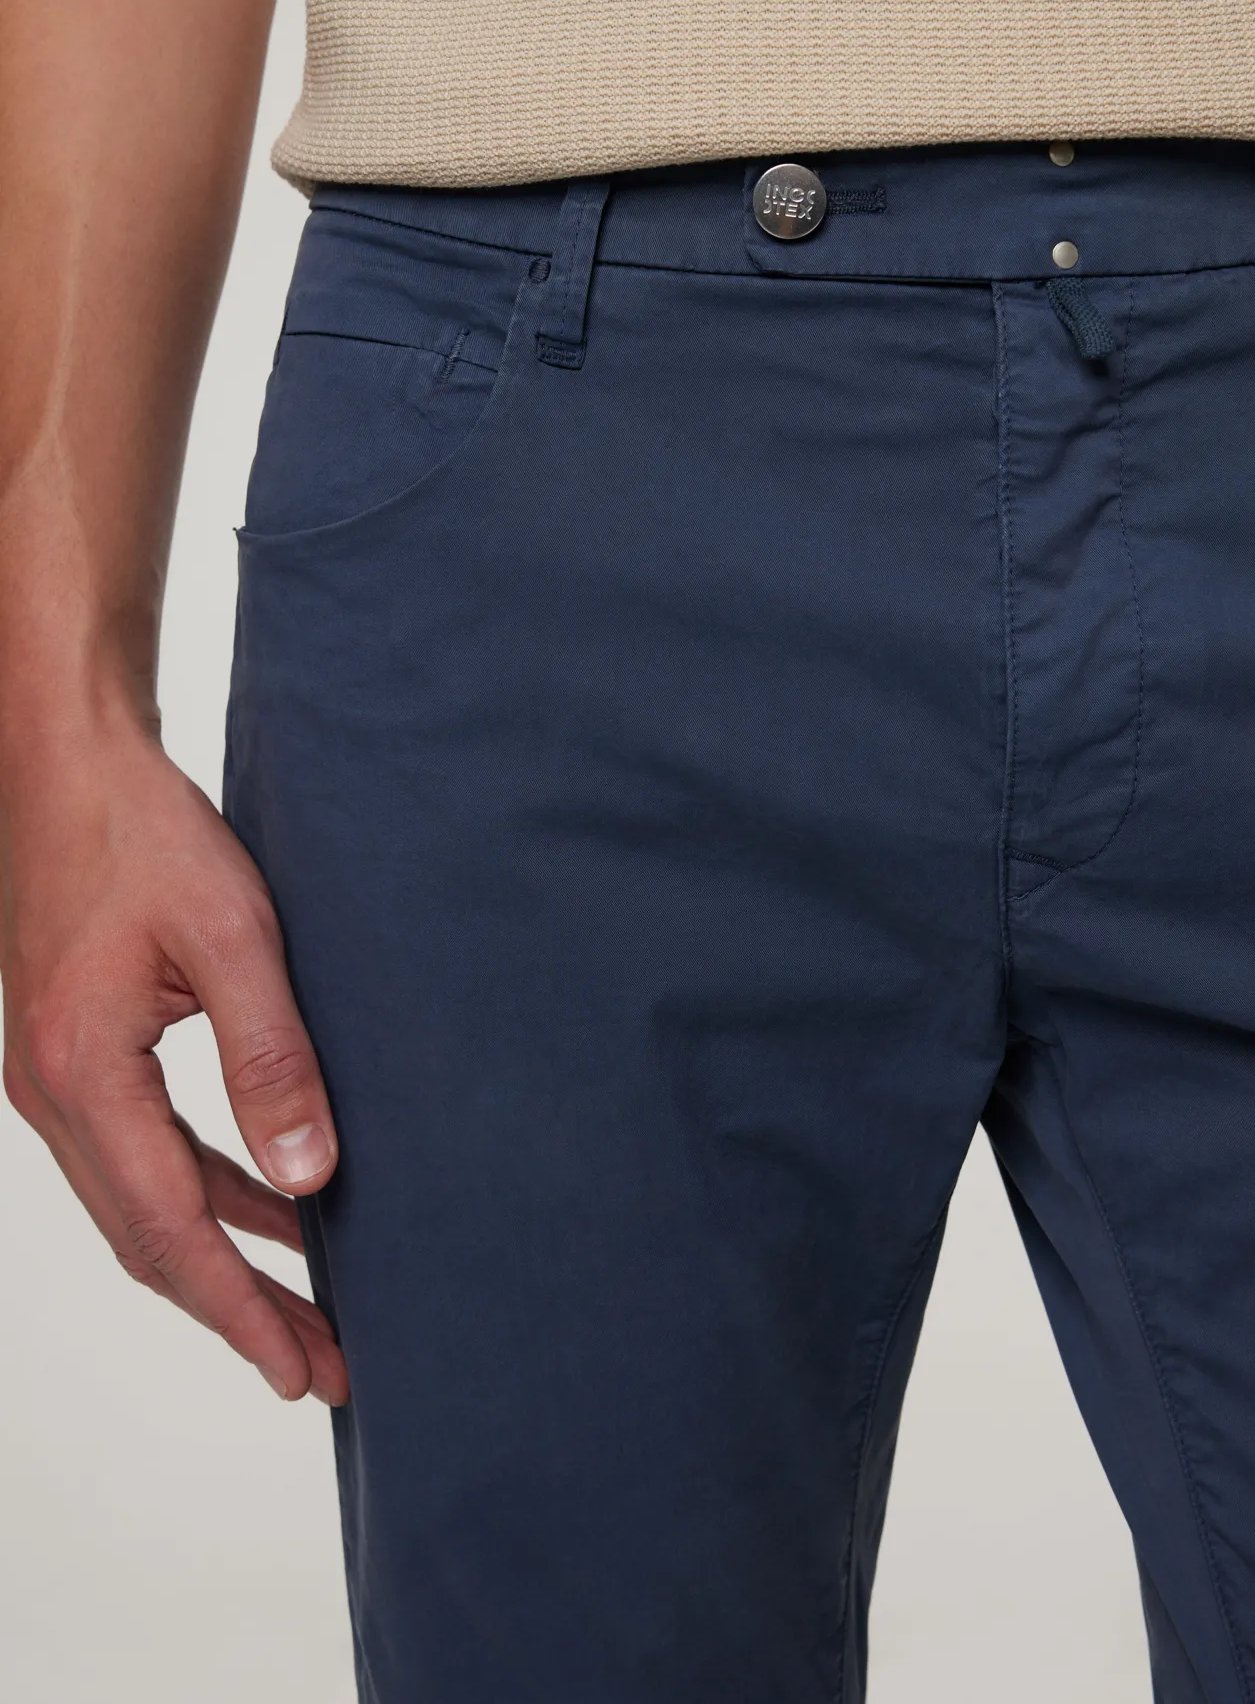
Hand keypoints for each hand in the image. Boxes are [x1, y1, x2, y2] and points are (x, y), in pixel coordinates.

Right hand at [1, 725, 347, 1405]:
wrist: (64, 765)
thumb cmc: (141, 834)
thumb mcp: (228, 937)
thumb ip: (271, 1058)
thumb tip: (311, 1176)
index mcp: (83, 1075)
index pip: (171, 1230)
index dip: (241, 1308)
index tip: (301, 1370)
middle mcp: (53, 1096)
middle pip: (152, 1240)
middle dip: (239, 1309)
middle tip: (320, 1368)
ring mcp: (56, 1079)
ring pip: (146, 1206)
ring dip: (225, 1259)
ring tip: (305, 1310)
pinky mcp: (77, 1056)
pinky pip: (145, 1155)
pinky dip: (207, 1194)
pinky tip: (269, 1204)